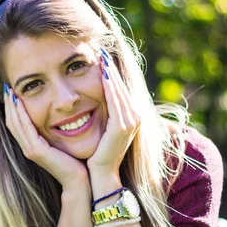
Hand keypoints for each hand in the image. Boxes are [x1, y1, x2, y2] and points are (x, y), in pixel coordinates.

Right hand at [4, 86, 87, 188]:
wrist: (79, 180)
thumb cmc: (76, 161)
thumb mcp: (62, 142)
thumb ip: (55, 131)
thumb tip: (59, 114)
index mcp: (32, 146)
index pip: (16, 124)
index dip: (12, 108)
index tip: (12, 91)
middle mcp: (28, 148)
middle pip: (11, 122)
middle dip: (8, 104)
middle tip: (6, 87)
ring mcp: (30, 150)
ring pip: (15, 124)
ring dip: (12, 107)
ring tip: (10, 91)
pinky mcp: (36, 151)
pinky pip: (25, 129)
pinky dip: (21, 115)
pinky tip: (20, 102)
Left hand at [87, 49, 140, 177]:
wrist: (100, 175)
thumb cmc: (96, 155)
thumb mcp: (101, 130)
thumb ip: (103, 114)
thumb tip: (92, 100)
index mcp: (130, 117)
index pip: (120, 90)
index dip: (111, 73)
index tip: (101, 57)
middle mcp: (134, 118)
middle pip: (121, 88)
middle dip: (111, 69)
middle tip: (101, 50)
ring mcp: (130, 123)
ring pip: (119, 93)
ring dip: (111, 74)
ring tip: (101, 58)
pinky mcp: (122, 127)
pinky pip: (116, 102)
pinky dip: (110, 88)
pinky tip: (102, 75)